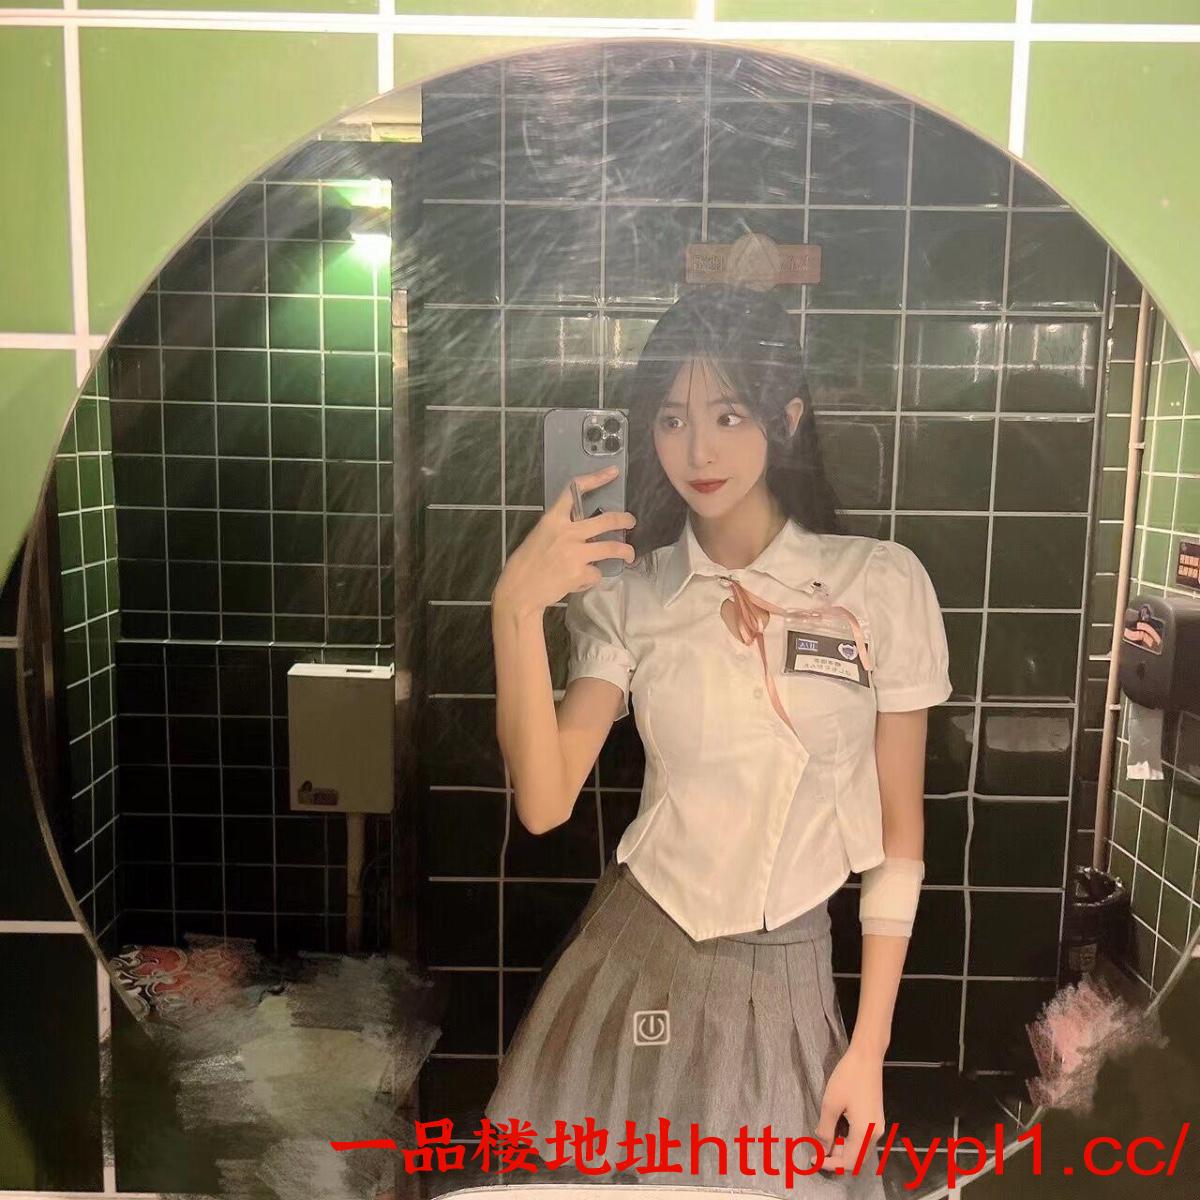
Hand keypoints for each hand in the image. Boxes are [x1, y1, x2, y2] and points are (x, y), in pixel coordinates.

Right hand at [492, 465, 635, 616]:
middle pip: (607, 520)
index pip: (574, 490)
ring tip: (629, 554)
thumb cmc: (527, 563)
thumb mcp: (541, 536)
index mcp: (552, 519)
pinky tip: (580, 580)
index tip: (612, 472)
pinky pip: (597, 573)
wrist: (519, 590)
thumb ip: (562, 529)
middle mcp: (567, 532)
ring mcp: (575, 552)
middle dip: (624, 520)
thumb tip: (586, 531)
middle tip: (630, 521)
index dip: (596, 478)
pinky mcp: (580, 572)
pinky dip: (591, 577)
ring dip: (625, 551)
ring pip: (612, 547)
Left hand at [813, 1042, 884, 1174]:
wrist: (867, 1057)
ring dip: (843, 1151)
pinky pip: (863, 1139)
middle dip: (836, 1159)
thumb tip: (822, 1148)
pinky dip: (849, 1142)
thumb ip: (826, 1130)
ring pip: (860, 1150)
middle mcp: (875, 1134)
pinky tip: (837, 1132)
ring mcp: (877, 1126)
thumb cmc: (847, 1078)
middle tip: (817, 1151)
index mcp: (864, 1133)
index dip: (829, 1164)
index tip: (813, 1159)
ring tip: (825, 1142)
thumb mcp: (831, 1104)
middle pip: (856, 1159)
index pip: (847, 1161)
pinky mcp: (876, 1118)